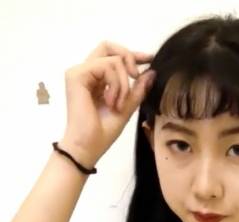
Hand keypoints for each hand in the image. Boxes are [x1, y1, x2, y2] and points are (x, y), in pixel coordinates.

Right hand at [61, 40, 155, 166]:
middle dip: (129, 58)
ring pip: (112, 59)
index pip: (112, 56)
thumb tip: (151, 72)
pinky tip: (111, 102)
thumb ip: (137, 90)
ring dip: (123, 83)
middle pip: (109, 47)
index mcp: (96, 80)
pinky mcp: (76, 75)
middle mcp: (86, 73)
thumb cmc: (103, 134)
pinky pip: (106, 66)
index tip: (150, 59)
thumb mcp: (127, 108)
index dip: (132, 54)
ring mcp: (79, 72)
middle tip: (136, 77)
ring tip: (118, 104)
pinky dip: (115, 84)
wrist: (88, 148)